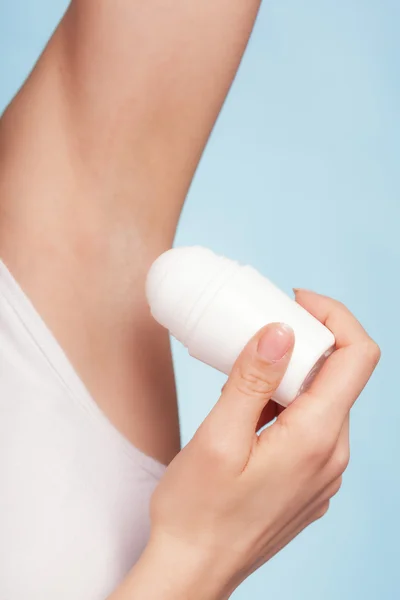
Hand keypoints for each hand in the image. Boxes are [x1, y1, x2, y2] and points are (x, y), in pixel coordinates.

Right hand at [116, 292, 379, 599]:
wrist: (194, 571)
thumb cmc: (197, 512)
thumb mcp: (218, 438)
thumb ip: (252, 380)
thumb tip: (282, 330)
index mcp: (316, 438)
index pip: (357, 357)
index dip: (335, 316)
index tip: (296, 302)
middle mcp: (332, 455)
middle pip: (339, 376)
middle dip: (304, 344)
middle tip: (257, 334)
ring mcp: (324, 473)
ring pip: (323, 402)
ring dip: (292, 376)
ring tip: (246, 375)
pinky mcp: (310, 482)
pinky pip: (312, 428)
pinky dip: (288, 405)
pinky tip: (251, 414)